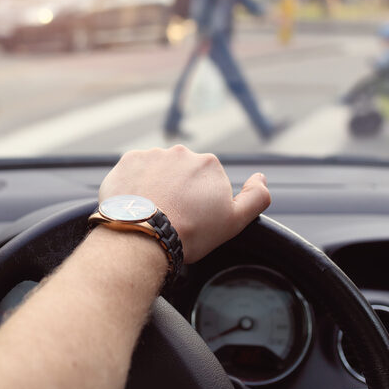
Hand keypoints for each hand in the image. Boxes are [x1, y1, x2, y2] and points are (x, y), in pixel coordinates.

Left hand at [98, 145, 270, 263]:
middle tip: (172, 217)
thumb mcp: (234, 221)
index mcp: (208, 163)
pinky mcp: (127, 161)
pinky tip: (137, 205)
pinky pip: (134, 172)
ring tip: (152, 213)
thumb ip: (257, 197)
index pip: (206, 182)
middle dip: (178, 191)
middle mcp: (181, 152)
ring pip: (157, 172)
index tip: (192, 218)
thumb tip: (260, 178)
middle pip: (181, 174)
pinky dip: (135, 186)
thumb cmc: (190, 232)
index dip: (200, 202)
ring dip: (156, 187)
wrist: (144, 236)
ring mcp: (152, 155)